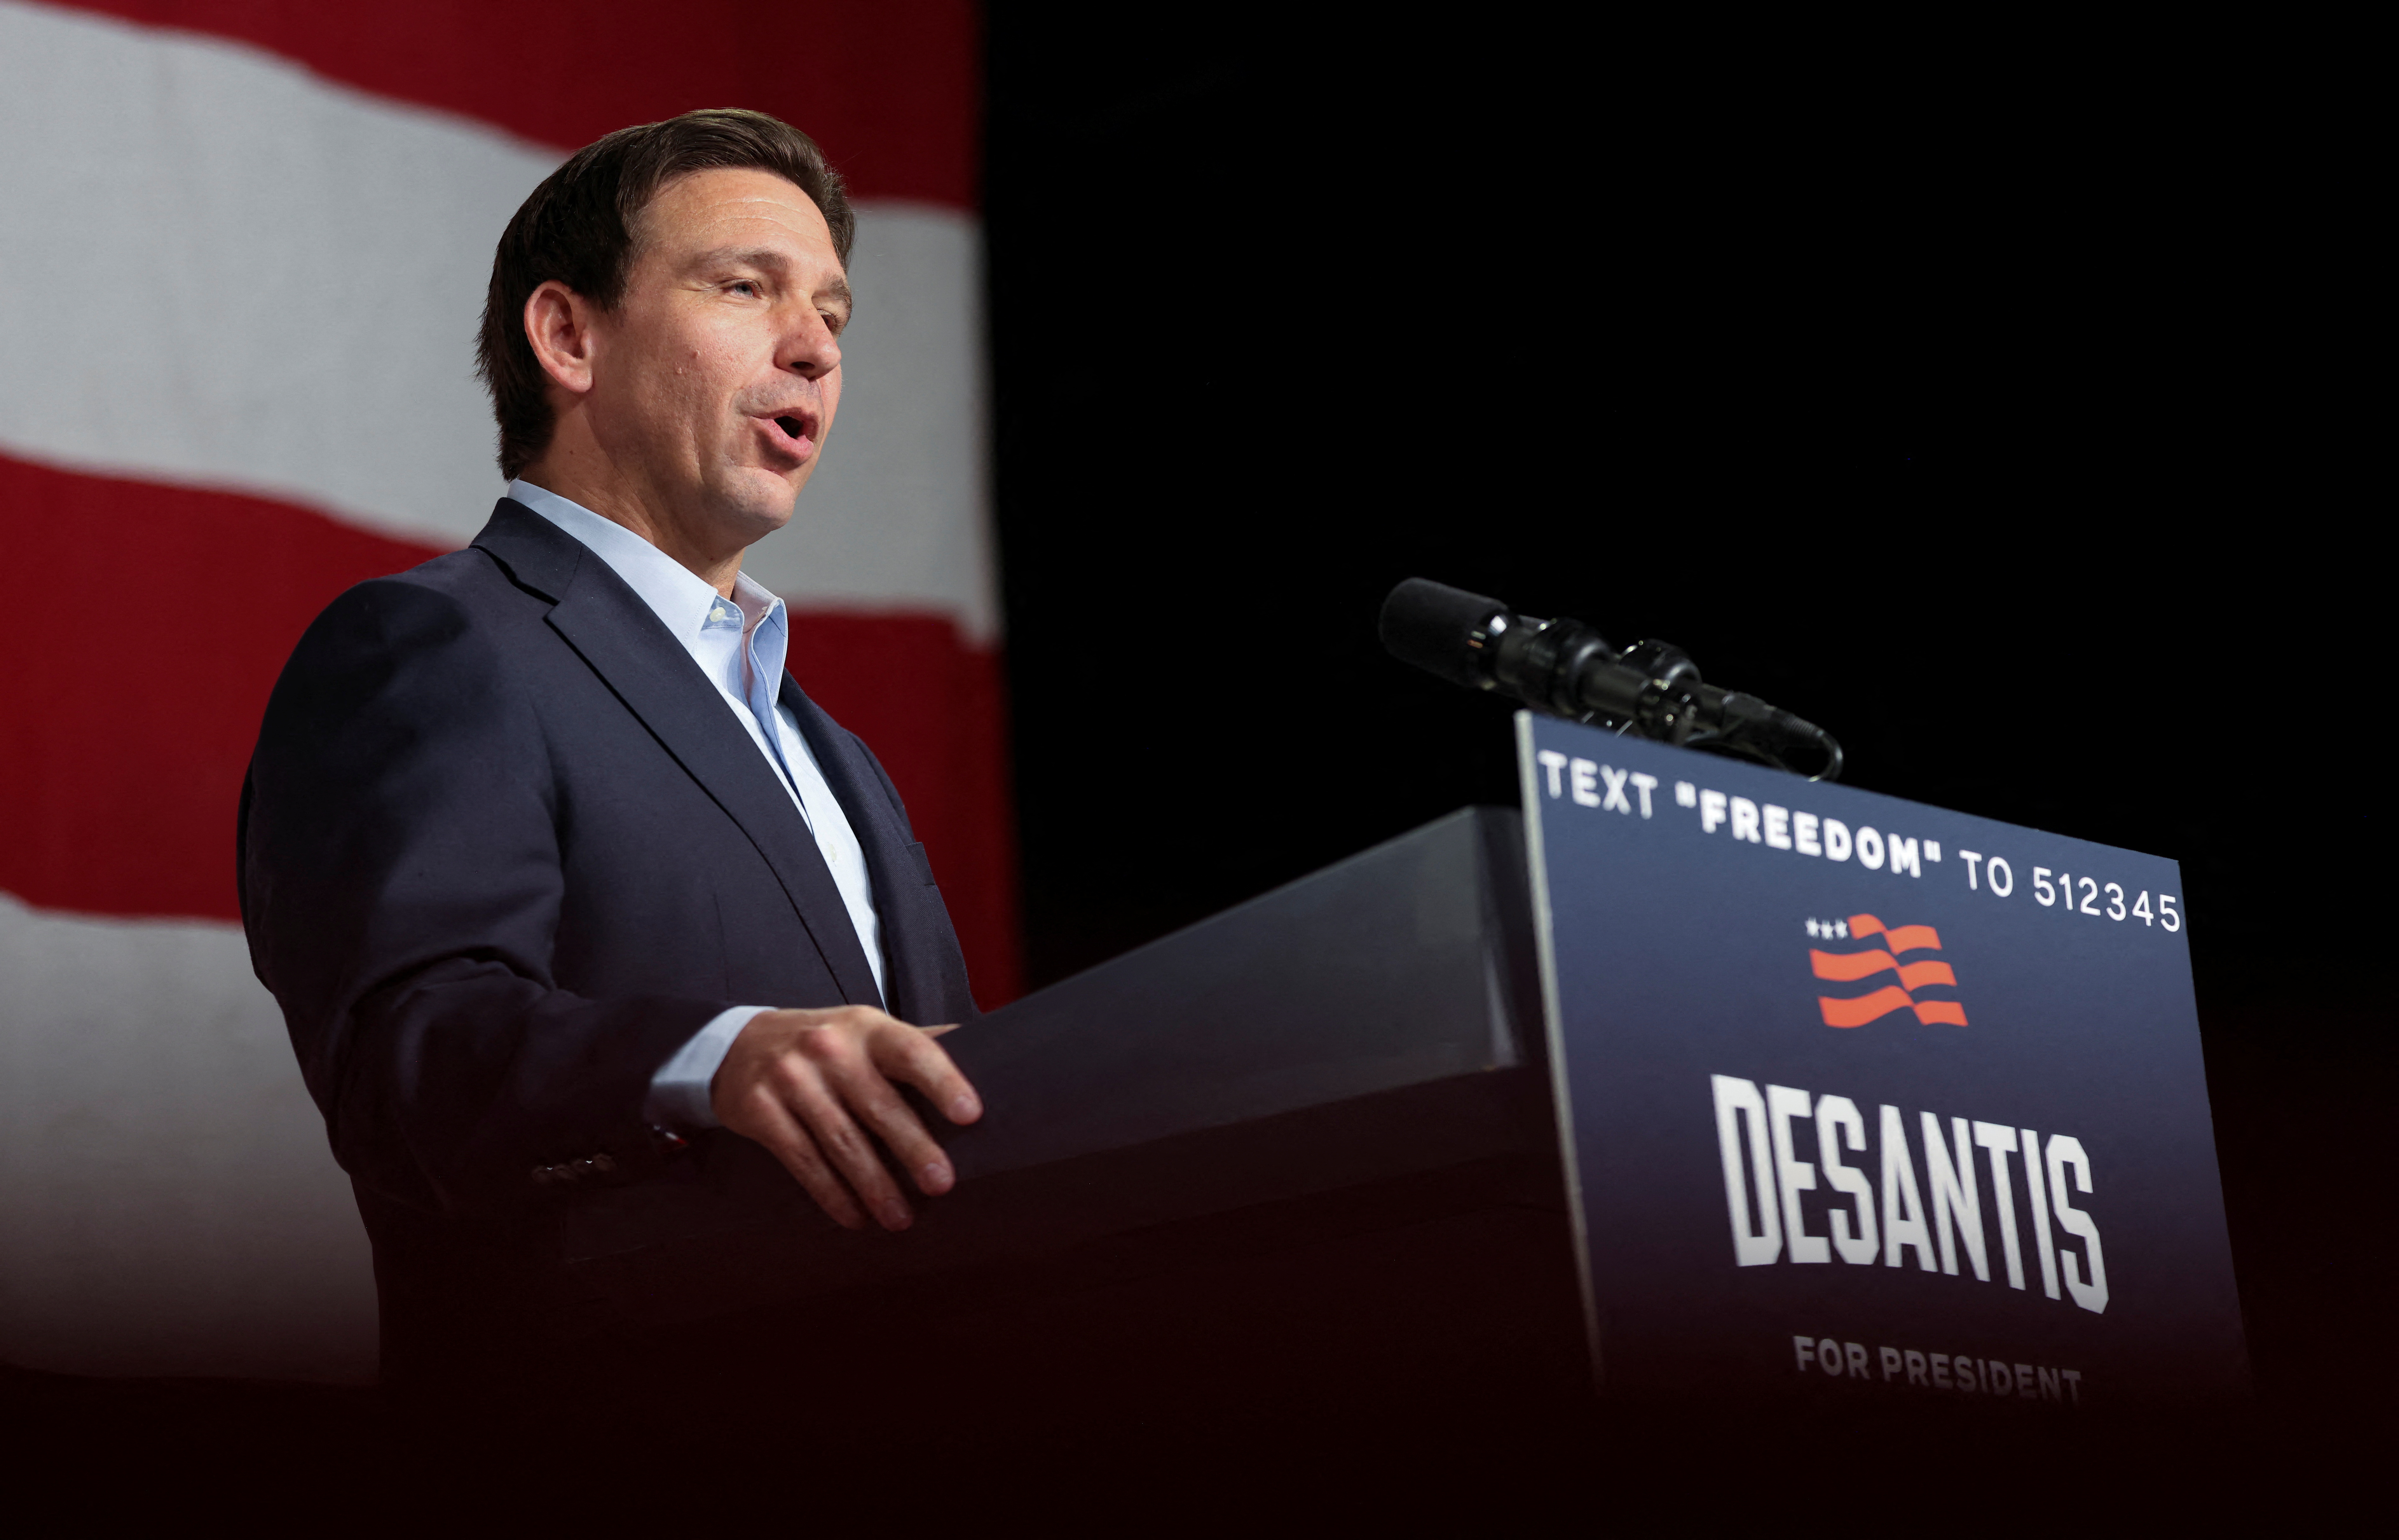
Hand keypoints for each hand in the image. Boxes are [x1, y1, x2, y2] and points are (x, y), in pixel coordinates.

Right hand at [710, 1005, 981, 1230]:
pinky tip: (855, 1217)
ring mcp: (790, 1080)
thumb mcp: (865, 1030)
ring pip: (841, 1142)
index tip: (970, 1114)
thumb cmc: (823, 1043)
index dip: (942, 1082)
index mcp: (865, 1027)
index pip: (912, 1051)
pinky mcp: (760, 1111)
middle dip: (914, 1149)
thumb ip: (916, 1044)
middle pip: (879, 1105)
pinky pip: (804, 1160)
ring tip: (901, 1217)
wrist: (735, 1044)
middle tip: (942, 1184)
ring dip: (875, 1186)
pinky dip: (832, 1194)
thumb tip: (983, 1050)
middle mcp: (828, 1049)